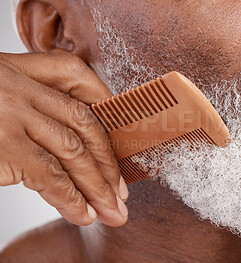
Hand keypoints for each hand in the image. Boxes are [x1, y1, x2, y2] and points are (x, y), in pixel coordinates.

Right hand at [0, 52, 128, 226]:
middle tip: (122, 192)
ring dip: (98, 186)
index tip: (120, 135)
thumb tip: (65, 144)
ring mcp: (11, 115)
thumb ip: (27, 106)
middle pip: (83, 121)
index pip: (76, 75)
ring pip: (73, 150)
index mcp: (17, 67)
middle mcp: (19, 87)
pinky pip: (49, 175)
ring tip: (112, 212)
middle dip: (107, 160)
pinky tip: (83, 214)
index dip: (105, 104)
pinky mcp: (2, 146)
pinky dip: (71, 198)